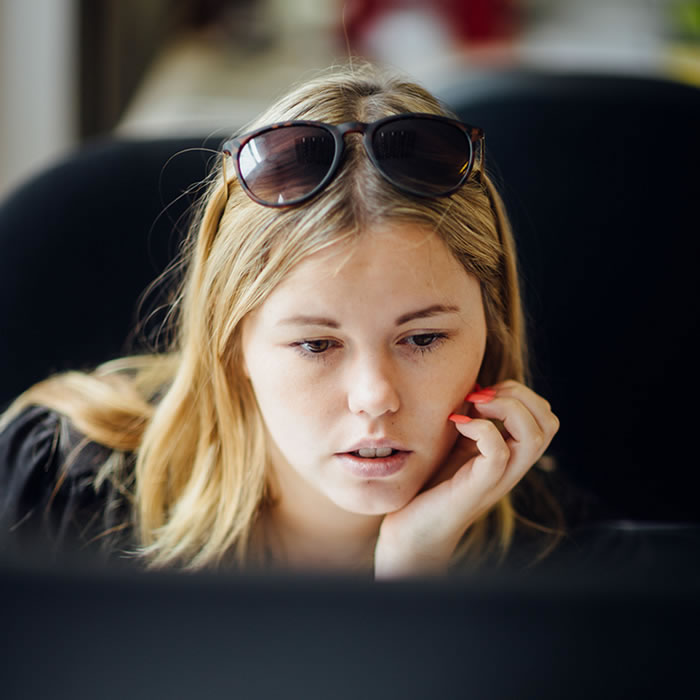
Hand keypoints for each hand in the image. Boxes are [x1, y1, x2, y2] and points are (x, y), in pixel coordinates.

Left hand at [374, 380, 559, 577]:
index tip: (482, 394)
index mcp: (511, 454)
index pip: (545, 416)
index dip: (519, 394)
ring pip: (534, 435)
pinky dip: (481, 428)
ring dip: (506, 408)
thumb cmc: (431, 486)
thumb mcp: (457, 444)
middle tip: (480, 398)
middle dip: (518, 396)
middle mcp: (513, 467)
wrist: (411, 532)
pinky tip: (456, 423)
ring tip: (473, 408)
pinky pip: (499, 452)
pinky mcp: (478, 488)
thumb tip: (478, 387)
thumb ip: (472, 419)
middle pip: (549, 422)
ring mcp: (498, 479)